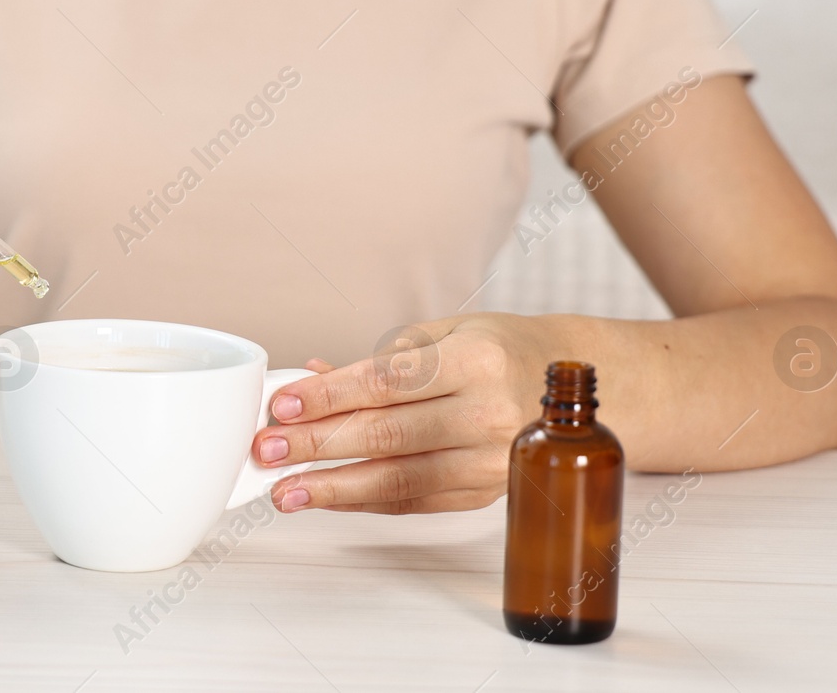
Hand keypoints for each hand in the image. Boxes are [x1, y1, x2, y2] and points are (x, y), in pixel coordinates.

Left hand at [252, 315, 551, 513]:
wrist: (567, 382)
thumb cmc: (499, 348)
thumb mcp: (444, 333)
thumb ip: (378, 360)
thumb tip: (311, 377)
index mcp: (476, 359)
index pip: (387, 381)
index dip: (329, 396)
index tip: (284, 406)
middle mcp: (488, 412)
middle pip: (387, 434)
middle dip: (317, 445)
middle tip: (268, 451)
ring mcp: (491, 460)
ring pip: (400, 479)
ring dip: (335, 488)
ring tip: (286, 491)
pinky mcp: (486, 493)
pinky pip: (416, 502)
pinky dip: (367, 501)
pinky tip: (330, 496)